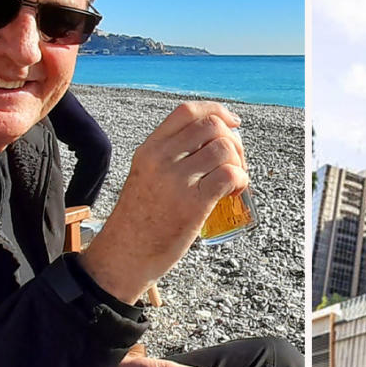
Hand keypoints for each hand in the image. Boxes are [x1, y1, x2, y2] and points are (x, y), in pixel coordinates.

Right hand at [81, 102, 246, 303]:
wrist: (124, 256)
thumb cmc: (140, 219)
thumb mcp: (145, 175)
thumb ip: (170, 157)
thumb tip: (214, 143)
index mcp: (149, 149)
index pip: (187, 112)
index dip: (216, 111)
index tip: (232, 124)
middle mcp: (161, 159)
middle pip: (212, 126)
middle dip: (234, 141)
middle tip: (235, 163)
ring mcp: (176, 181)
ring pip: (224, 149)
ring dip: (240, 163)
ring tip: (234, 182)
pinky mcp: (192, 204)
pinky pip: (229, 175)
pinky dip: (241, 180)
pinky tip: (235, 192)